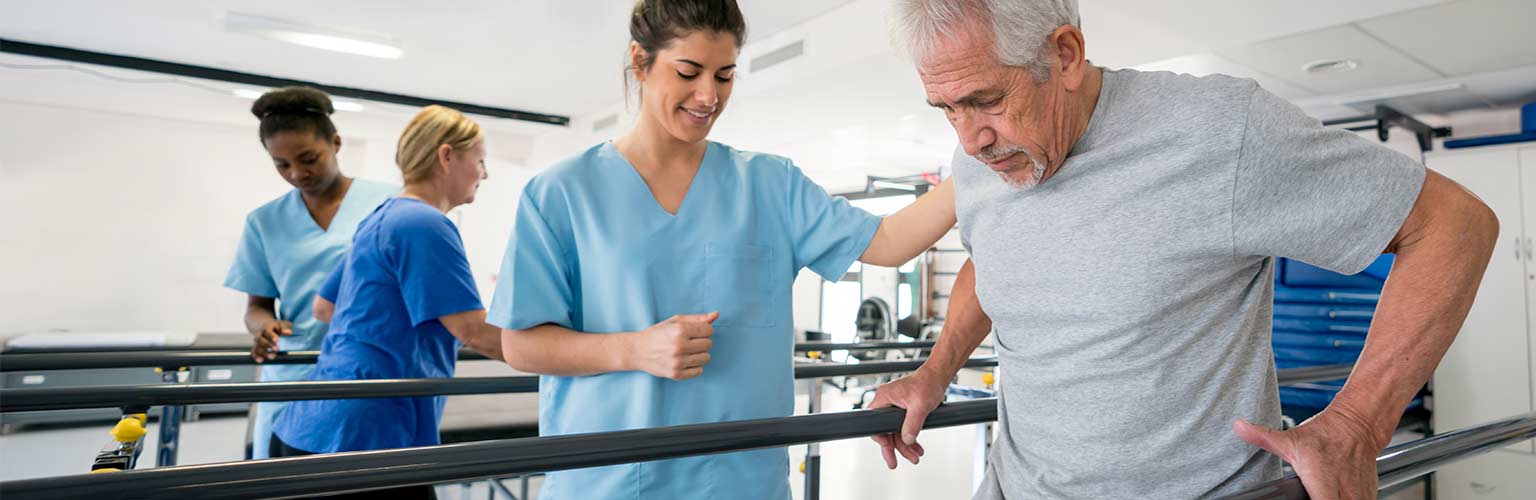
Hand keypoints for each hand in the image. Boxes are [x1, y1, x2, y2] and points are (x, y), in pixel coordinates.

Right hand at [251, 320, 291, 362]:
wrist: (263, 325)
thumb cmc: (277, 326)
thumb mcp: (282, 324)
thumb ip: (285, 327)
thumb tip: (288, 332)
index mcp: (267, 327)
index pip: (268, 331)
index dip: (271, 336)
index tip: (277, 340)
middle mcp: (260, 334)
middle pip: (261, 339)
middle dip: (268, 345)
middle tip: (277, 349)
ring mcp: (257, 341)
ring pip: (258, 346)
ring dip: (264, 352)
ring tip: (272, 357)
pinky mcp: (256, 347)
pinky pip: (254, 351)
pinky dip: (256, 356)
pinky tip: (260, 360)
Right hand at [628, 312, 716, 379]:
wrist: (637, 351)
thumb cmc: (657, 334)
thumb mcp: (675, 321)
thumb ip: (697, 318)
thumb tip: (716, 315)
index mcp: (680, 331)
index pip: (708, 330)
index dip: (704, 330)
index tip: (694, 332)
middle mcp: (679, 346)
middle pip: (708, 344)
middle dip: (701, 342)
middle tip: (689, 342)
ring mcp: (678, 362)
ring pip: (706, 358)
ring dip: (699, 354)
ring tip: (687, 351)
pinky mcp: (676, 374)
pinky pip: (699, 371)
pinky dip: (694, 366)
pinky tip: (684, 361)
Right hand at [867, 368, 949, 468]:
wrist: (938, 377)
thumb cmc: (927, 383)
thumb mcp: (920, 406)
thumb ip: (913, 424)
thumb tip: (908, 440)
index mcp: (884, 398)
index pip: (875, 423)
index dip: (881, 438)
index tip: (888, 448)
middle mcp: (886, 403)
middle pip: (884, 431)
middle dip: (894, 448)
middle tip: (894, 463)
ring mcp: (894, 407)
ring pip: (895, 432)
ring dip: (905, 446)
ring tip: (915, 456)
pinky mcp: (902, 410)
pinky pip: (902, 428)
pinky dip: (910, 438)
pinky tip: (917, 447)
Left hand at [1234, 406, 1385, 499]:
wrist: (1356, 426)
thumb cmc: (1326, 434)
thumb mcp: (1290, 439)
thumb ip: (1262, 437)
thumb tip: (1238, 426)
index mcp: (1323, 486)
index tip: (1302, 499)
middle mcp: (1345, 495)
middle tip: (1306, 496)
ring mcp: (1358, 498)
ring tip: (1317, 494)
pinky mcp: (1367, 497)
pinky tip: (1331, 495)